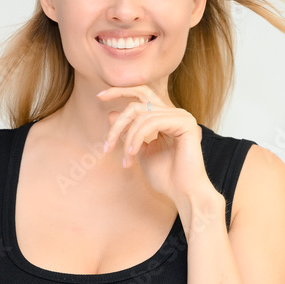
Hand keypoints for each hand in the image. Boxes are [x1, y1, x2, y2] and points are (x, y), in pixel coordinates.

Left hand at [98, 85, 209, 206]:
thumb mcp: (139, 150)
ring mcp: (181, 116)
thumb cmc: (165, 177)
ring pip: (141, 116)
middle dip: (119, 123)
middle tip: (107, 145)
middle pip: (137, 104)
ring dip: (127, 139)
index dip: (120, 91)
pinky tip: (133, 153)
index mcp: (166, 117)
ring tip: (126, 159)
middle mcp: (175, 113)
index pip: (142, 94)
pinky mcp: (185, 123)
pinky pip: (151, 123)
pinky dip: (137, 138)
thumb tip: (111, 113)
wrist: (183, 192)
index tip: (99, 96)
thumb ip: (128, 132)